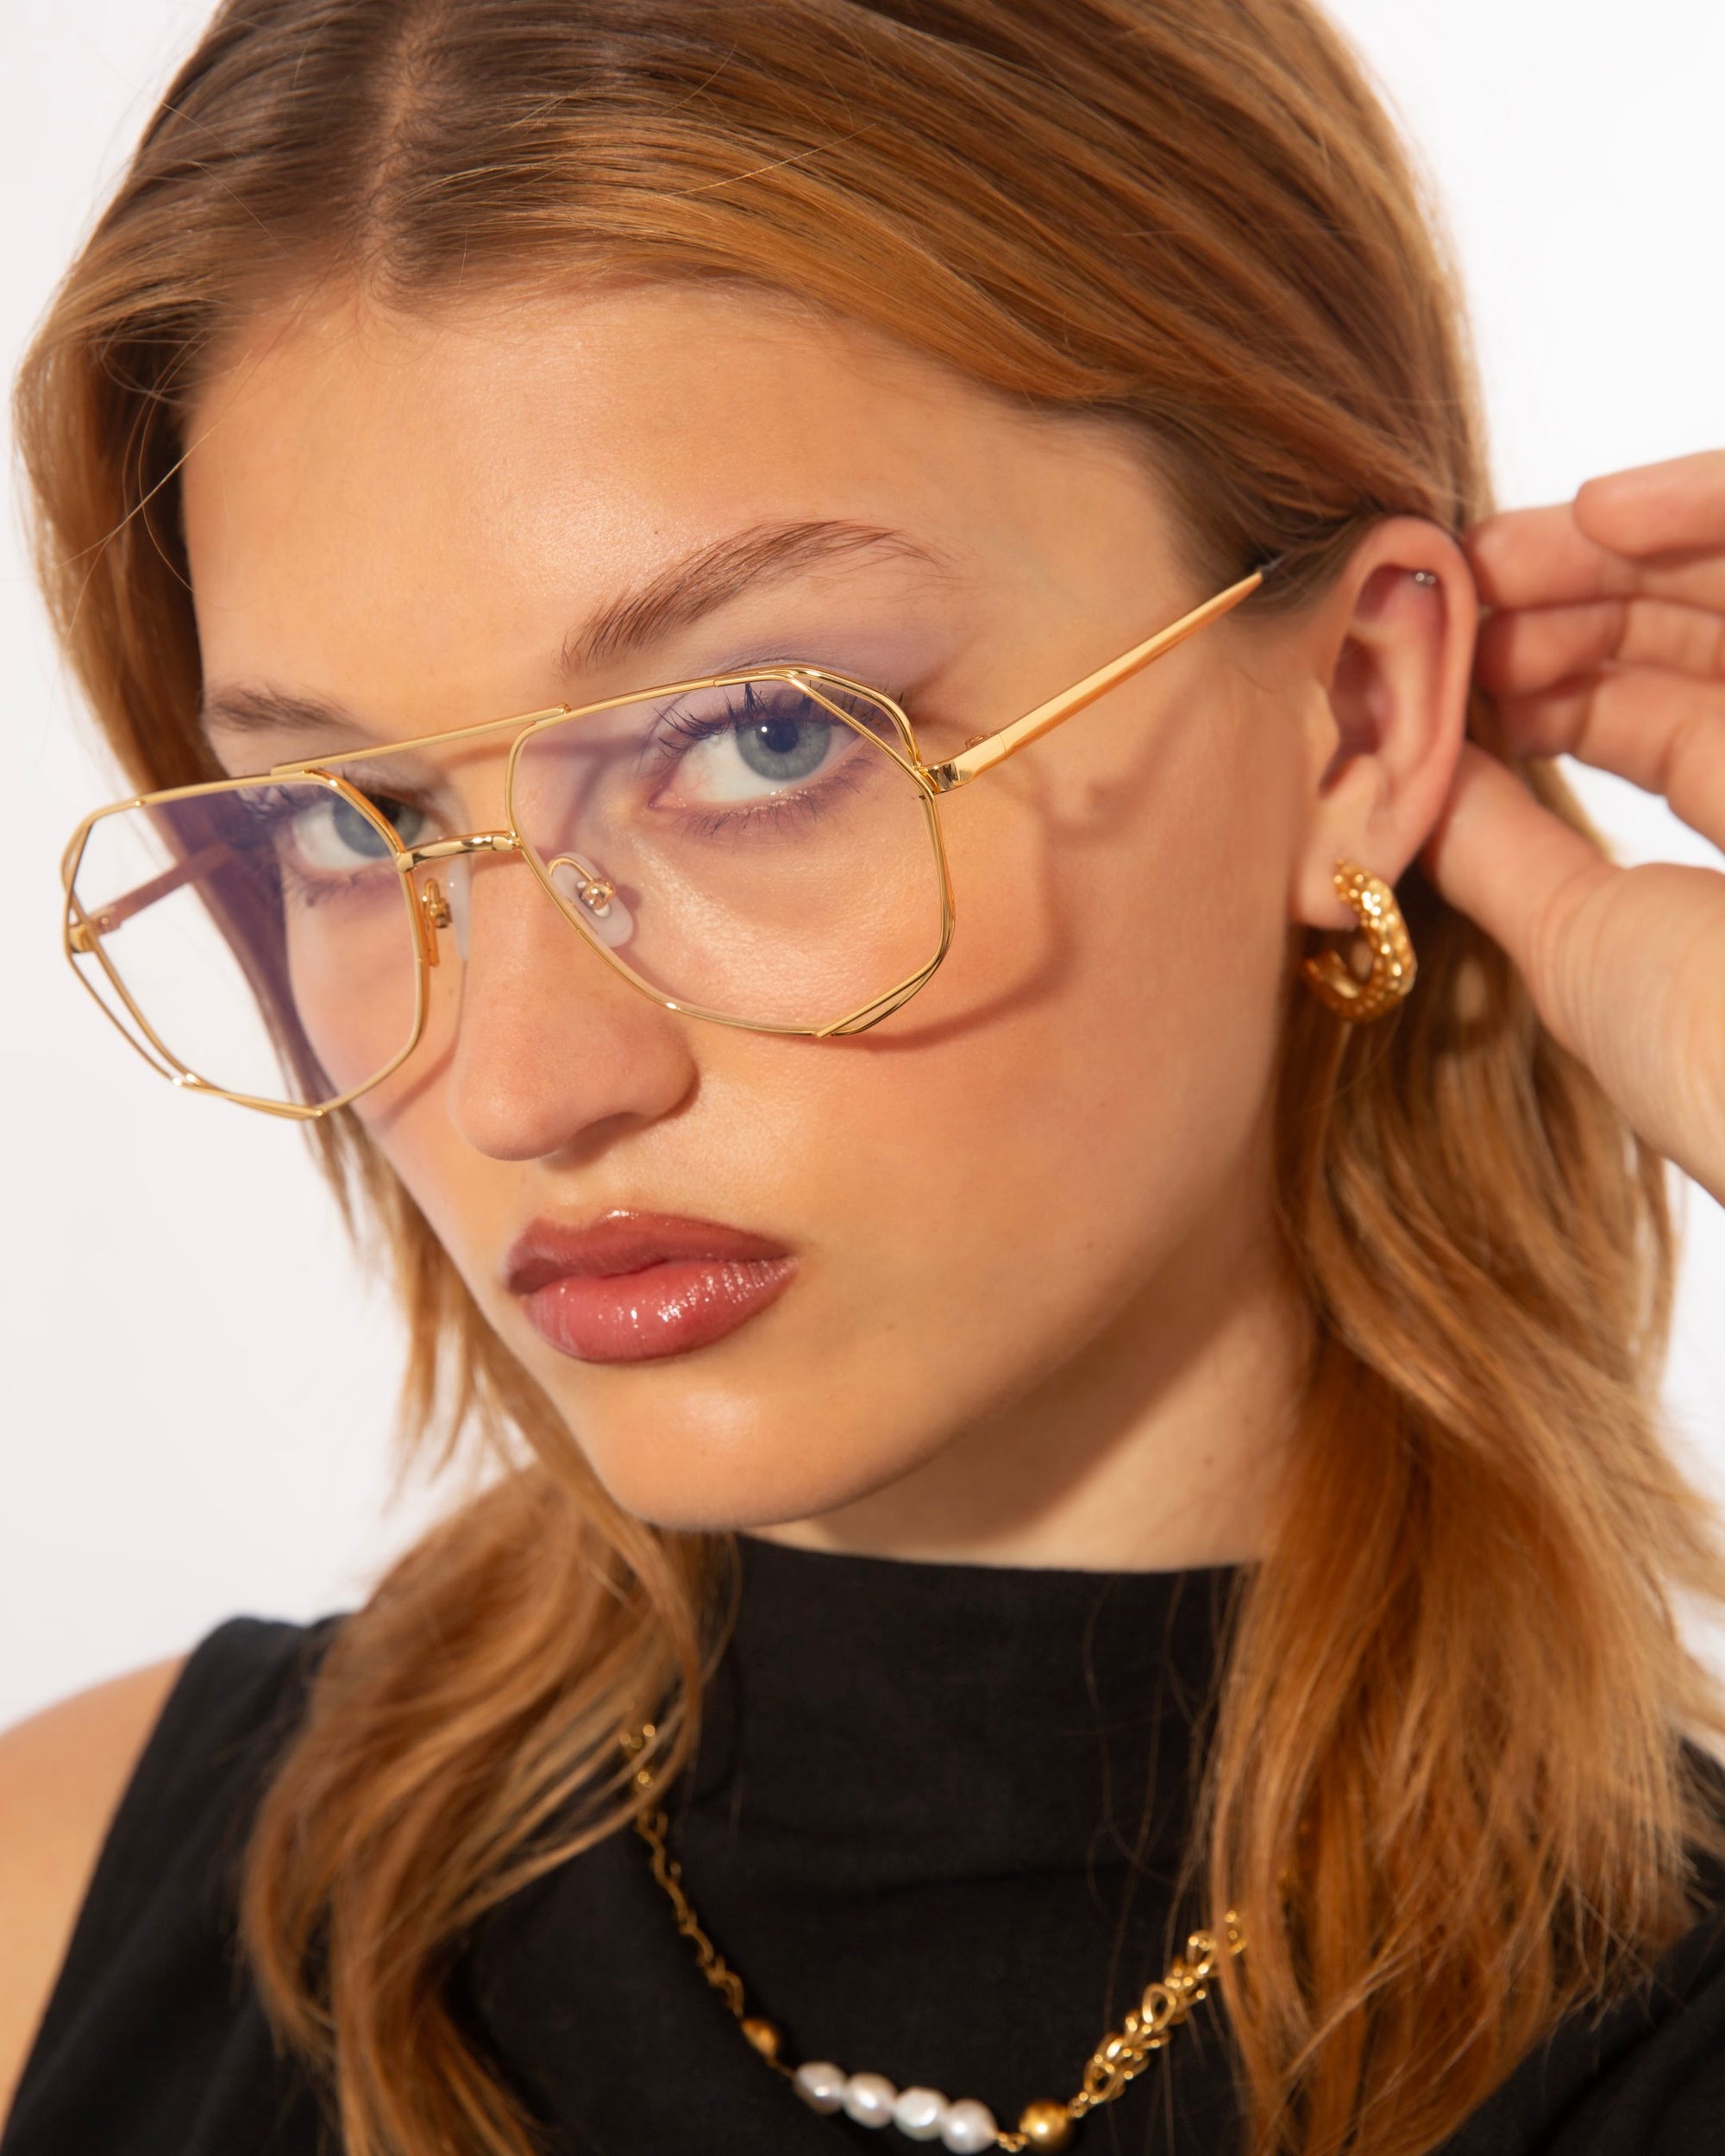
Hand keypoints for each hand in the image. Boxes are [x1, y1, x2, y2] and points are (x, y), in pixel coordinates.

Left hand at [1421, 450, 1724, 1205]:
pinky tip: (1596, 510)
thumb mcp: (1578, 943)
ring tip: (1493, 549)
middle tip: (1454, 582)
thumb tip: (1409, 783)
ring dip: (1612, 545)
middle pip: (1696, 632)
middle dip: (1565, 594)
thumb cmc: (1709, 1055)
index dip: (1548, 673)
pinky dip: (1707, 505)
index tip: (1444, 656)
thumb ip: (1500, 854)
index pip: (1654, 717)